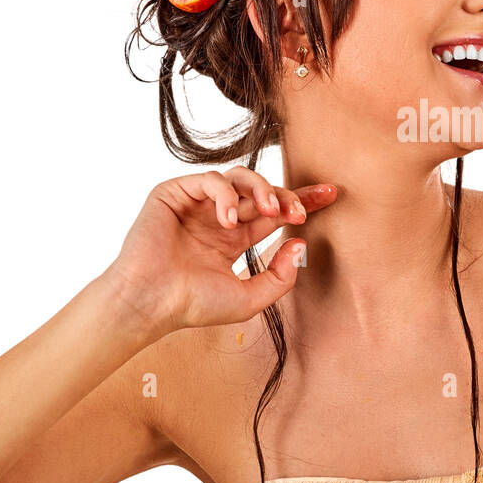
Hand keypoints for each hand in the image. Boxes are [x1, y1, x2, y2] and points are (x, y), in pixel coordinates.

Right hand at [106, 165, 336, 335]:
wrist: (151, 304)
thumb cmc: (192, 305)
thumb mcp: (250, 298)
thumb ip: (280, 276)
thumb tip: (302, 244)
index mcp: (235, 238)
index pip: (275, 211)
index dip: (303, 200)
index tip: (331, 195)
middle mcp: (218, 217)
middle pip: (263, 191)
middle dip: (287, 196)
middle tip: (298, 213)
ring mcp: (197, 204)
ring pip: (240, 177)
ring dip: (261, 190)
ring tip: (269, 212)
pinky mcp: (174, 194)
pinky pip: (210, 180)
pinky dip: (225, 196)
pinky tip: (227, 222)